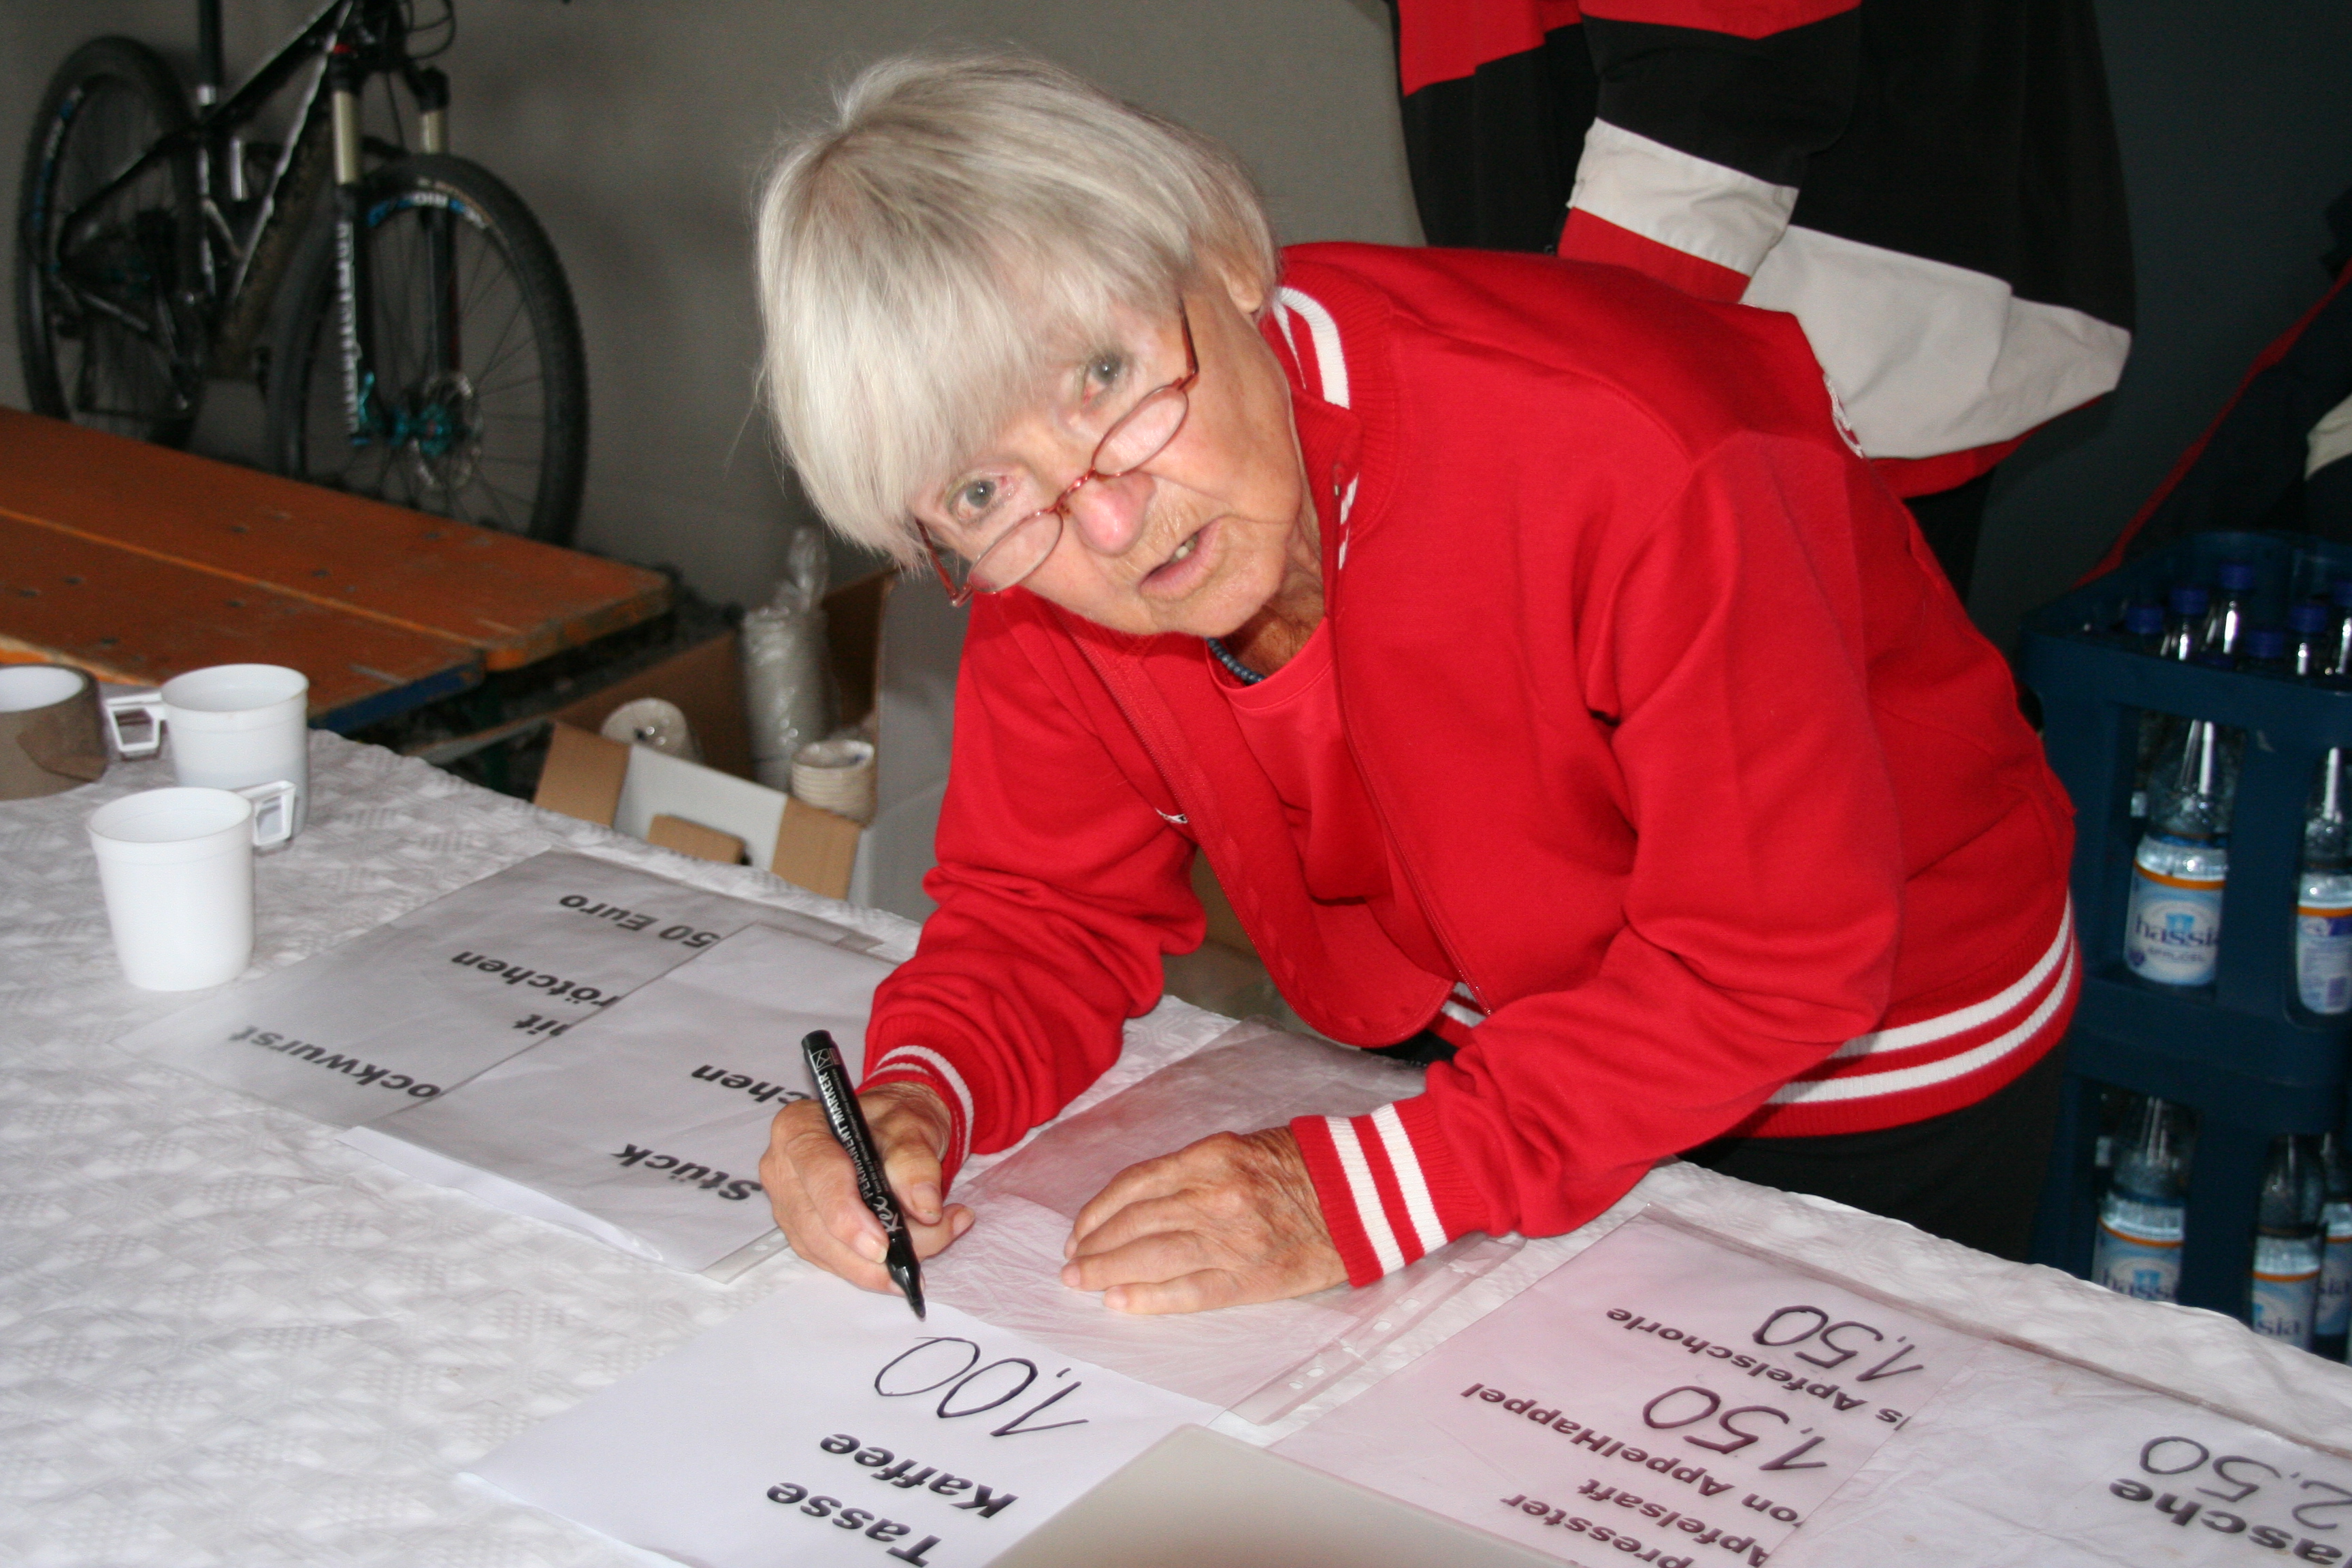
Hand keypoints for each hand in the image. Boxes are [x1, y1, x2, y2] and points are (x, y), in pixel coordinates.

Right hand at [761, 1082, 972, 1294]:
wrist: (894, 1132)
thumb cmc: (896, 1121)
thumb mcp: (912, 1126)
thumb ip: (915, 1162)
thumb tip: (924, 1207)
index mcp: (798, 1128)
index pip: (817, 1175)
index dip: (846, 1215)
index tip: (882, 1245)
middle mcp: (783, 1169)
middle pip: (817, 1226)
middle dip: (871, 1251)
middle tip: (925, 1250)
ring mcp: (789, 1206)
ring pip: (827, 1253)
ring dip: (880, 1264)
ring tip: (939, 1237)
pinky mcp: (804, 1233)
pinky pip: (835, 1262)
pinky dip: (875, 1267)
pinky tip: (916, 1252)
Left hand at [1059, 1127, 1344, 1313]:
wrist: (1363, 1195)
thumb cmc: (1306, 1167)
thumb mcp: (1245, 1146)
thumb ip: (1194, 1170)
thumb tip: (1144, 1199)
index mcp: (1209, 1159)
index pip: (1134, 1186)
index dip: (1099, 1211)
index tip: (1081, 1229)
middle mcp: (1212, 1196)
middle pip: (1133, 1224)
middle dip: (1094, 1246)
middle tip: (1071, 1263)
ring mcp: (1228, 1240)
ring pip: (1149, 1257)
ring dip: (1106, 1273)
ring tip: (1081, 1283)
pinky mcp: (1248, 1277)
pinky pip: (1186, 1292)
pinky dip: (1147, 1299)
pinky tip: (1120, 1304)